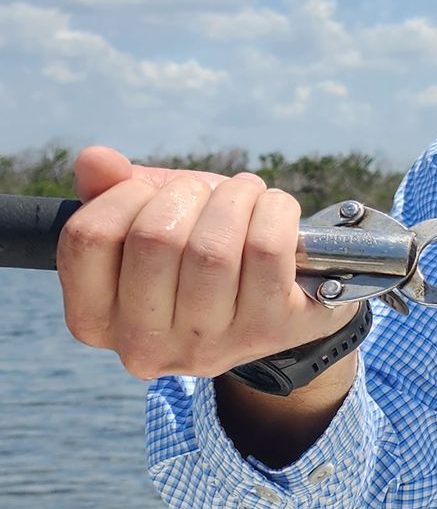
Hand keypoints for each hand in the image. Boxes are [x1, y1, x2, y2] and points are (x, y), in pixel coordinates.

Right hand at [57, 143, 344, 382]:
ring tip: (244, 195)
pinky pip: (267, 249)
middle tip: (205, 193)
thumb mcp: (145, 216)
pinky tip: (274, 211)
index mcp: (94, 318)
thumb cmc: (195, 248)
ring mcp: (206, 348)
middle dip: (186, 193)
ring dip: (235, 198)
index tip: (153, 194)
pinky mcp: (266, 333)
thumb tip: (96, 159)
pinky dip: (275, 210)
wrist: (274, 297)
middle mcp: (142, 346)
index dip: (126, 194)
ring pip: (213, 248)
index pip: (90, 236)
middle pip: (155, 237)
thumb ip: (108, 188)